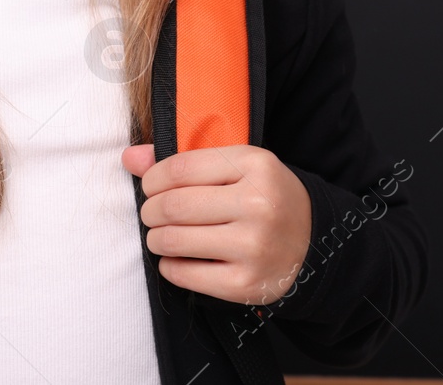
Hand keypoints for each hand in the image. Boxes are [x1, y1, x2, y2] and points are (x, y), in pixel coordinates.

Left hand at [120, 141, 310, 306]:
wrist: (313, 242)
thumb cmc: (263, 196)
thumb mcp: (235, 166)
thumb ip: (181, 160)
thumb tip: (129, 158)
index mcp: (254, 165)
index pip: (179, 168)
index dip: (152, 179)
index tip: (150, 186)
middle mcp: (258, 205)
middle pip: (173, 206)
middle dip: (150, 210)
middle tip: (152, 214)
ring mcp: (254, 247)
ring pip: (174, 240)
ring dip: (155, 239)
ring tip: (160, 236)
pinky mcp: (246, 283)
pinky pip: (185, 274)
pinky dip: (169, 266)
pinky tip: (176, 259)